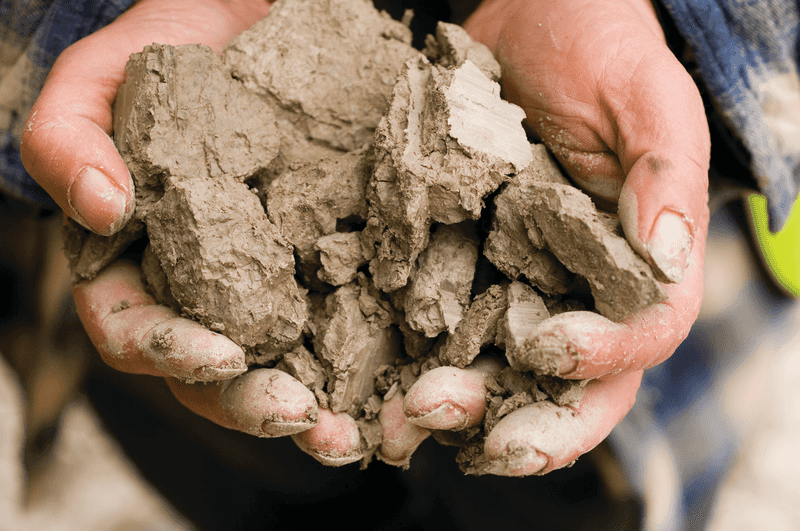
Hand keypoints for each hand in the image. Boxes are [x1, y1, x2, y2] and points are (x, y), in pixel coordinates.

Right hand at [24, 0, 325, 440]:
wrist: (245, 32)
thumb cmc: (164, 57)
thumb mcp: (98, 81)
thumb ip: (69, 140)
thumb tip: (102, 209)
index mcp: (134, 262)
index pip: (134, 329)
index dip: (172, 352)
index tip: (225, 356)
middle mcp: (198, 289)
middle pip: (211, 373)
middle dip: (253, 403)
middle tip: (305, 419)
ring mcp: (262, 284)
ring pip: (277, 367)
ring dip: (311, 409)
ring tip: (351, 434)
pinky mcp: (320, 268)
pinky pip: (337, 323)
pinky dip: (361, 360)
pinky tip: (393, 382)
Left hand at [403, 0, 709, 474]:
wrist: (530, 31)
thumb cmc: (600, 55)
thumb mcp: (645, 100)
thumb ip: (663, 173)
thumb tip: (662, 255)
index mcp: (636, 270)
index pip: (641, 337)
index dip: (600, 355)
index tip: (544, 343)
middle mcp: (577, 297)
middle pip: (565, 388)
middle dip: (515, 420)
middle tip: (448, 414)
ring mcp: (513, 293)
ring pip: (494, 378)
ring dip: (448, 410)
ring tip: (397, 419)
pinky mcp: (455, 277)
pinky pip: (435, 336)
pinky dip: (404, 366)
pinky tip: (369, 386)